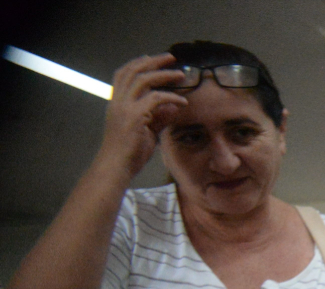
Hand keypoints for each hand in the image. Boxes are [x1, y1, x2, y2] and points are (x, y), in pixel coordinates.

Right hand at [97, 55, 187, 177]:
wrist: (115, 168)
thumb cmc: (129, 154)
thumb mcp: (147, 133)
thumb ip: (159, 118)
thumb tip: (174, 106)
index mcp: (116, 103)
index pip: (123, 74)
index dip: (137, 63)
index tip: (152, 58)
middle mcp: (117, 102)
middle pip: (132, 71)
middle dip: (152, 61)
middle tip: (170, 57)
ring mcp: (124, 108)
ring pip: (143, 80)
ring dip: (163, 74)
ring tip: (180, 74)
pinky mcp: (134, 117)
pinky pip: (155, 99)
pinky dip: (170, 97)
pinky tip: (183, 101)